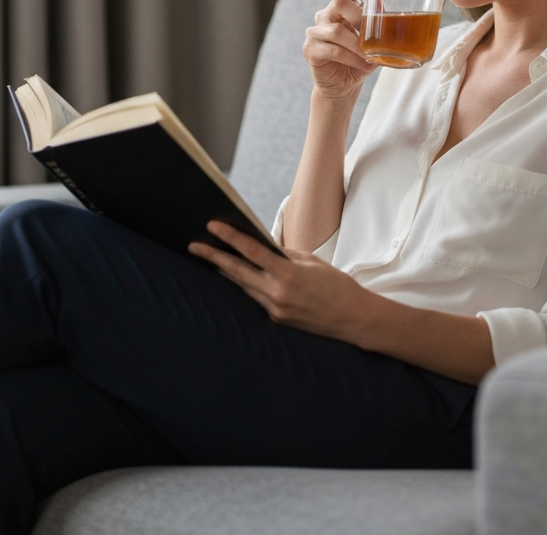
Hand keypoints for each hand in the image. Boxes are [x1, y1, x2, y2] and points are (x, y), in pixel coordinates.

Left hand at [188, 221, 372, 342]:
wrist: (352, 318)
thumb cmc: (336, 285)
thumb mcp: (312, 262)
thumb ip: (284, 255)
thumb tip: (262, 248)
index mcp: (288, 274)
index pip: (251, 251)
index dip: (230, 237)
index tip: (212, 226)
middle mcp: (277, 293)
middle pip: (237, 272)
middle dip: (213, 258)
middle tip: (193, 246)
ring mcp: (275, 309)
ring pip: (243, 286)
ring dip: (226, 272)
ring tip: (210, 258)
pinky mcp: (277, 320)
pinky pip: (255, 299)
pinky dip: (245, 286)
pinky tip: (236, 277)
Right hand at [302, 0, 376, 100]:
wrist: (342, 86)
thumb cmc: (358, 62)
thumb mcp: (373, 44)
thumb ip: (381, 32)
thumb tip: (397, 25)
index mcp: (341, 9)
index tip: (375, 0)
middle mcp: (325, 16)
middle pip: (339, 3)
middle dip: (359, 17)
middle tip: (373, 34)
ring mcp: (314, 32)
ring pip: (336, 30)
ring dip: (357, 44)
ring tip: (369, 55)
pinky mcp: (310, 49)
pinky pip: (332, 50)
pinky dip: (351, 58)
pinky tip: (363, 64)